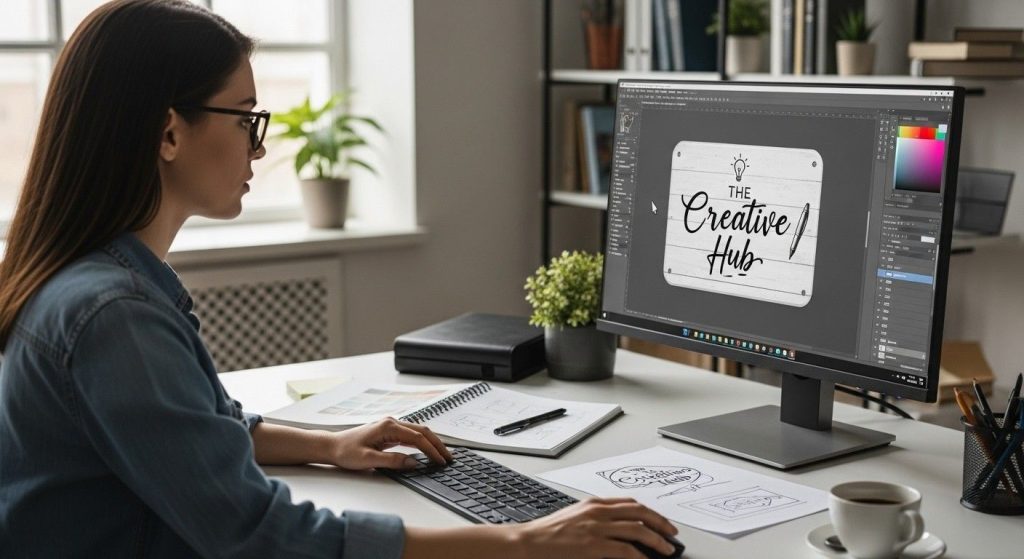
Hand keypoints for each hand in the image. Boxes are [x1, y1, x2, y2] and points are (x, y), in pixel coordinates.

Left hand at [324, 417, 452, 470]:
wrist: (331, 446)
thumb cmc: (346, 452)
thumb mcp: (368, 460)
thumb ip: (392, 461)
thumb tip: (414, 462)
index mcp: (388, 427)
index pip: (418, 438)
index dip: (432, 450)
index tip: (441, 461)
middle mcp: (392, 423)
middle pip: (422, 431)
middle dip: (437, 444)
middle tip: (449, 458)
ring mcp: (391, 426)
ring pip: (418, 432)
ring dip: (432, 443)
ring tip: (442, 455)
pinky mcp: (389, 432)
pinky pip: (411, 435)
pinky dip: (422, 443)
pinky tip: (428, 450)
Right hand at [510, 497, 678, 558]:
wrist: (527, 542)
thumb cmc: (546, 534)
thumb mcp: (573, 518)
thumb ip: (593, 519)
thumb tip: (614, 529)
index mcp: (593, 504)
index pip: (629, 503)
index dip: (649, 512)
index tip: (660, 521)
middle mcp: (597, 512)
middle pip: (639, 512)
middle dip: (660, 522)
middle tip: (672, 534)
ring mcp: (596, 528)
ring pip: (637, 529)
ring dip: (657, 539)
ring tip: (667, 550)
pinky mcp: (593, 546)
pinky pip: (626, 550)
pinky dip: (640, 556)